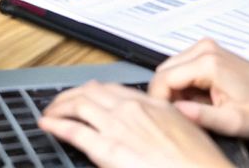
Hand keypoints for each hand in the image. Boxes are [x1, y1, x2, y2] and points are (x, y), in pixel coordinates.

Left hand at [39, 81, 230, 167]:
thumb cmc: (200, 163)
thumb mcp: (186, 132)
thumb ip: (164, 123)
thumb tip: (152, 127)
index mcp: (154, 104)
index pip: (114, 89)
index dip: (94, 89)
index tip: (86, 92)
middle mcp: (133, 110)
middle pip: (91, 92)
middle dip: (72, 95)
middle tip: (61, 101)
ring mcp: (119, 127)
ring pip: (78, 105)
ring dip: (59, 106)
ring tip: (51, 111)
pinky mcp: (108, 149)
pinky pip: (74, 131)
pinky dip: (57, 125)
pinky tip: (48, 124)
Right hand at [147, 39, 248, 138]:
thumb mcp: (235, 122)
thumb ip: (203, 117)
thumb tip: (177, 111)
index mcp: (208, 63)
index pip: (162, 79)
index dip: (160, 101)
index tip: (167, 117)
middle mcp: (204, 50)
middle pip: (163, 72)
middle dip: (167, 96)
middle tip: (184, 116)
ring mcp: (205, 49)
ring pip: (169, 70)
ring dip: (175, 91)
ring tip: (196, 109)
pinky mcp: (207, 53)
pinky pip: (180, 69)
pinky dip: (183, 86)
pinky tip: (200, 99)